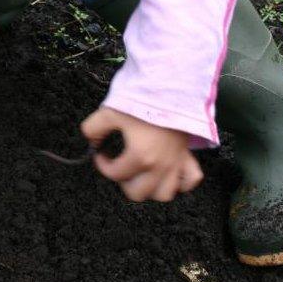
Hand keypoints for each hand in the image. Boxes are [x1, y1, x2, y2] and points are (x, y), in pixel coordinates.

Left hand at [81, 107, 202, 201]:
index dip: (102, 165)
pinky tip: (168, 173)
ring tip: (142, 174)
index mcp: (140, 157)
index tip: (100, 154)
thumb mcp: (110, 112)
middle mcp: (160, 166)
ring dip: (150, 188)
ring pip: (164, 193)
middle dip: (124, 182)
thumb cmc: (144, 99)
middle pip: (138, 193)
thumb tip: (91, 141)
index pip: (115, 174)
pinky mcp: (188, 155)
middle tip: (120, 166)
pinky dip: (180, 182)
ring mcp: (176, 163)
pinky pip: (190, 180)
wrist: (173, 87)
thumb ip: (93, 128)